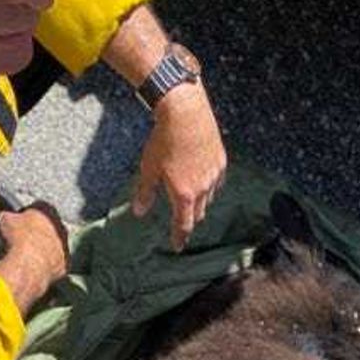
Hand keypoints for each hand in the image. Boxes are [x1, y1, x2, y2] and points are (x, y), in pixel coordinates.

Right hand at [0, 203, 69, 315]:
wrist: (29, 262)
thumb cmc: (17, 237)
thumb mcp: (4, 219)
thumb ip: (6, 214)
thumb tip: (3, 214)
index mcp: (47, 210)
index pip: (37, 209)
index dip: (26, 216)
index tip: (18, 224)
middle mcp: (61, 227)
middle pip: (49, 228)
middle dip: (38, 233)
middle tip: (23, 240)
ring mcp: (64, 246)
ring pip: (54, 246)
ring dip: (43, 250)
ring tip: (28, 255)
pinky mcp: (65, 264)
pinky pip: (56, 263)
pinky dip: (47, 265)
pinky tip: (35, 267)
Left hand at [132, 83, 226, 251]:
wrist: (185, 113)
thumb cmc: (164, 140)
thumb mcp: (149, 168)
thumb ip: (145, 192)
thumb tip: (139, 212)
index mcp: (184, 194)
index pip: (183, 224)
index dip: (180, 237)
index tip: (178, 246)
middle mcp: (202, 189)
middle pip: (197, 213)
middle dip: (188, 219)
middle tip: (181, 221)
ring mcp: (214, 175)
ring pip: (209, 198)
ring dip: (199, 202)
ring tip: (191, 199)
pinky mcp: (220, 161)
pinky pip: (217, 182)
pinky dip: (209, 186)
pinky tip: (203, 181)